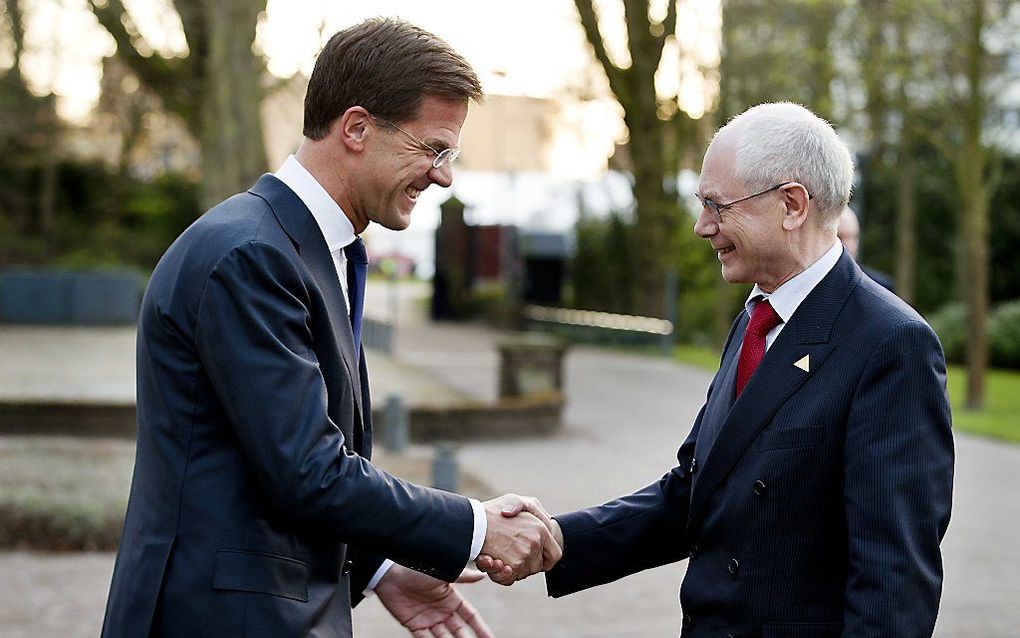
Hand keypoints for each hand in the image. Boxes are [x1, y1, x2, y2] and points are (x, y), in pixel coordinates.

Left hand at [375, 563, 492, 637]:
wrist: (390, 573)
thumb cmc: (417, 568)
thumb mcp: (443, 572)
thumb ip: (462, 576)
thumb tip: (482, 576)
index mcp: (451, 599)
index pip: (470, 617)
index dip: (480, 628)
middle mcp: (442, 611)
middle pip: (460, 631)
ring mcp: (429, 619)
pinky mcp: (414, 625)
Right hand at [476, 494, 562, 584]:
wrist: (471, 521)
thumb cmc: (492, 511)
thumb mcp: (515, 501)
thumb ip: (532, 511)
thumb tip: (542, 529)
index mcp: (541, 528)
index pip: (555, 554)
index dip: (544, 559)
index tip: (533, 557)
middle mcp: (536, 541)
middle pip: (537, 566)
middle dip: (525, 565)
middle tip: (508, 554)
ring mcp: (525, 554)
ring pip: (523, 573)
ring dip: (512, 569)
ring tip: (498, 555)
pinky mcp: (513, 565)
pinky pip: (511, 578)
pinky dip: (502, 574)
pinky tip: (493, 562)